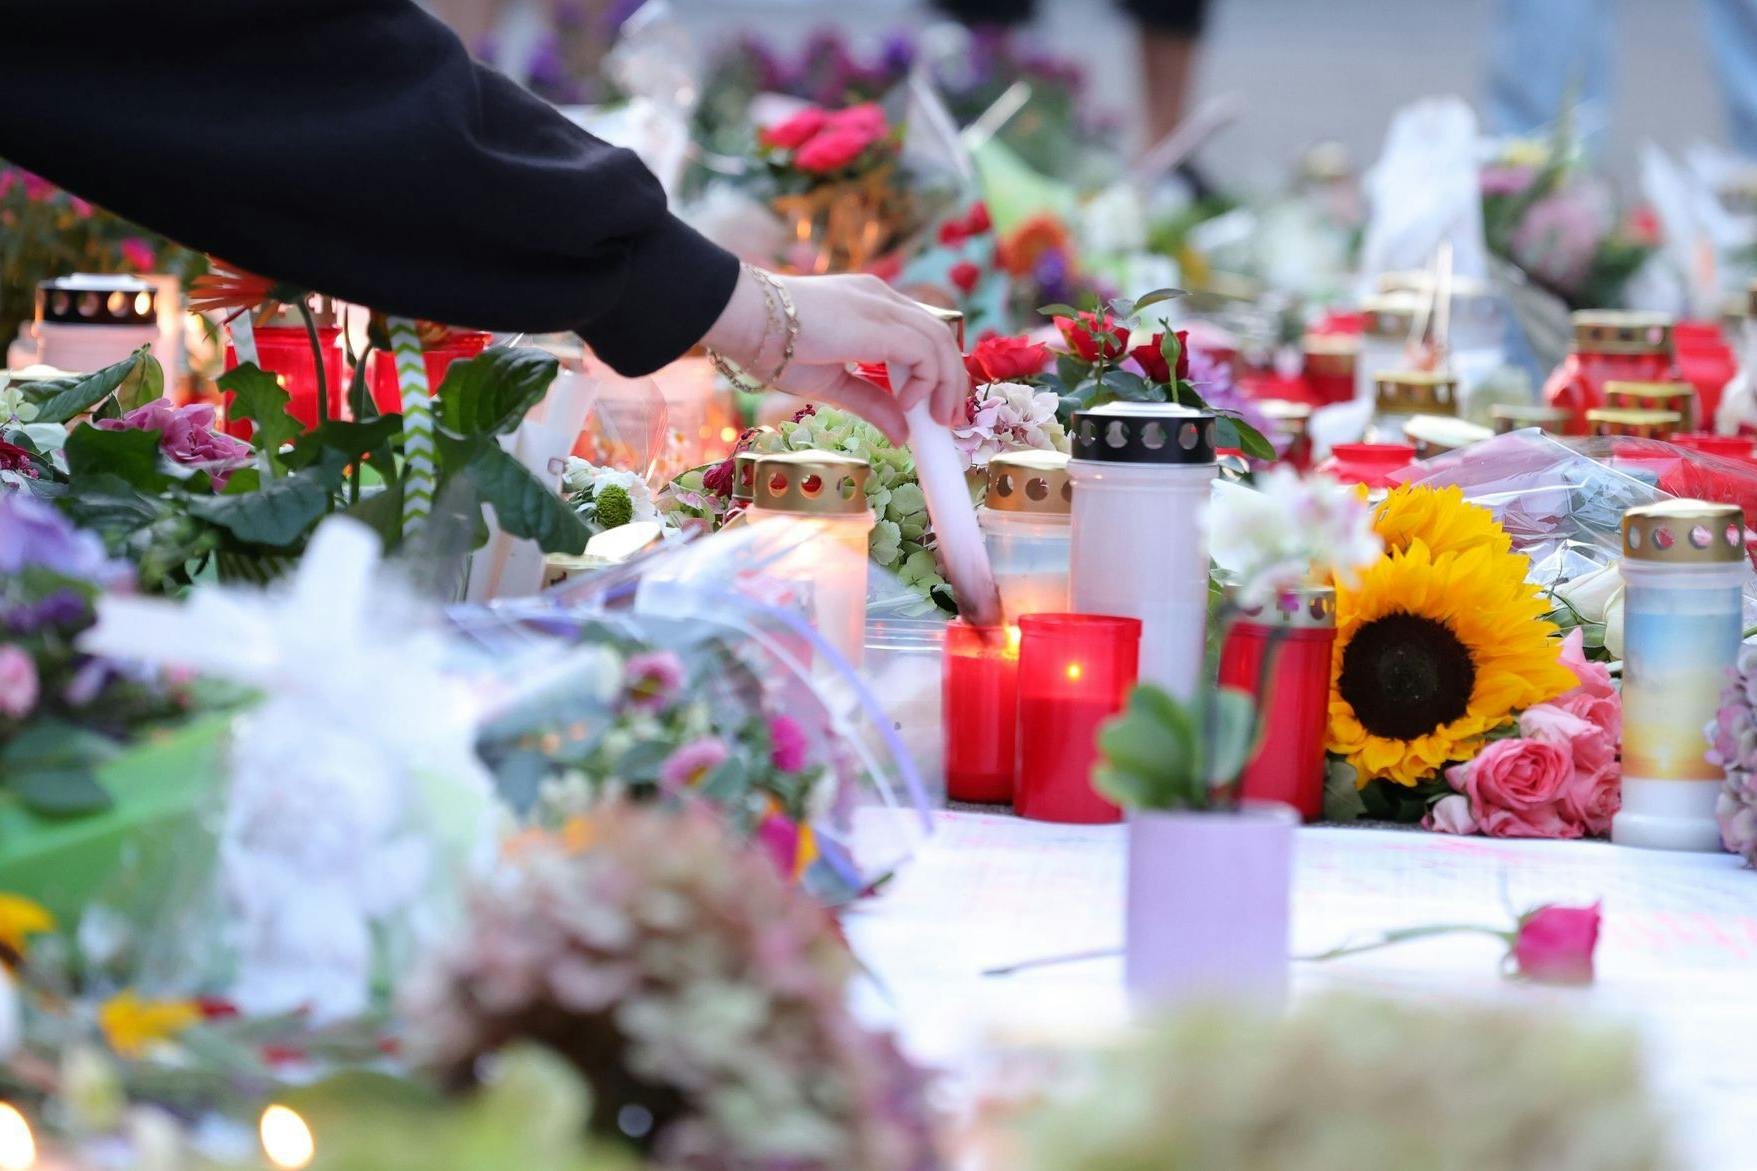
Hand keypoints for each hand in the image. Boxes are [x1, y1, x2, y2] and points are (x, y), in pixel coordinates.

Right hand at [700, 268, 966, 443]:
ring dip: (946, 385)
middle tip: (948, 422)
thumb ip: (870, 403)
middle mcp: (882, 299)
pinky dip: (926, 380)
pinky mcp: (879, 321)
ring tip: (936, 421)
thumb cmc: (774, 347)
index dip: (936, 371)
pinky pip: (924, 351)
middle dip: (952, 382)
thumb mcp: (832, 384)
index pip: (922, 334)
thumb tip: (902, 435)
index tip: (935, 409)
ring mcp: (882, 305)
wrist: (743, 320)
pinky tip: (908, 404)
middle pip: (939, 337)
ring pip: (939, 342)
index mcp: (871, 306)